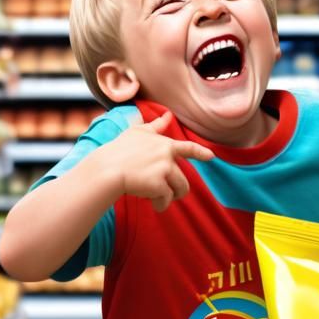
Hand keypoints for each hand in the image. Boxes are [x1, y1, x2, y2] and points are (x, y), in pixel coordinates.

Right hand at [99, 110, 213, 211]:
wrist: (106, 170)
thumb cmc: (117, 151)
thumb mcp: (136, 133)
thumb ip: (155, 126)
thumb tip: (167, 114)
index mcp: (164, 144)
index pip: (188, 148)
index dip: (201, 152)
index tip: (211, 156)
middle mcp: (167, 155)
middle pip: (183, 180)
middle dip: (175, 190)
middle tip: (158, 193)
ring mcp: (164, 169)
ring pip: (179, 190)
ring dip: (168, 198)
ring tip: (155, 199)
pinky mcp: (159, 183)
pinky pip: (165, 200)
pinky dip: (159, 205)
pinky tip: (148, 202)